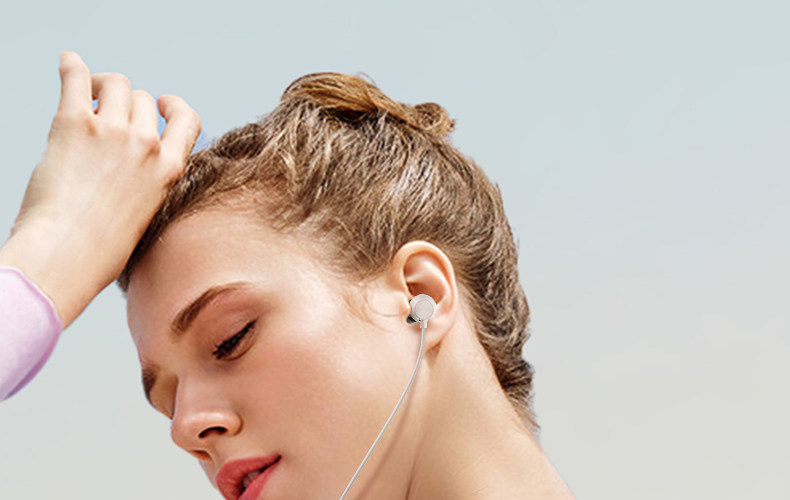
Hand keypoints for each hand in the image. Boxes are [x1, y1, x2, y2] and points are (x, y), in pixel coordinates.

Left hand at [0, 51, 201, 328]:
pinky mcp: (74, 124)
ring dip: (102, 86)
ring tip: (85, 97)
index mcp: (170, 169)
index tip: (160, 104)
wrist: (69, 255)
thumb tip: (127, 173)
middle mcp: (146, 145)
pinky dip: (72, 66)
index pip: (187, 119)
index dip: (173, 106)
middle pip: (143, 99)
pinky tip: (68, 64)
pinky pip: (77, 78)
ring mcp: (112, 132)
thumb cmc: (102, 250)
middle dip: (125, 102)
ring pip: (116, 84)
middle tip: (104, 111)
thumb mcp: (146, 216)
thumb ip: (147, 186)